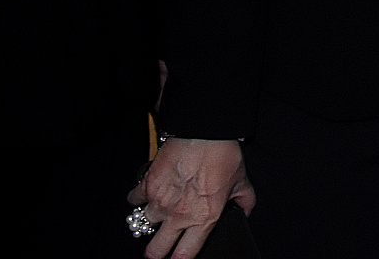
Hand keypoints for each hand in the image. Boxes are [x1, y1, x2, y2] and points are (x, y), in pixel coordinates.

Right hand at [127, 137, 254, 258]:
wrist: (203, 132)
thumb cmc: (223, 155)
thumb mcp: (242, 181)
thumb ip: (244, 201)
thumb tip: (244, 210)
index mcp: (203, 218)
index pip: (184, 255)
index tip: (176, 258)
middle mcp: (178, 215)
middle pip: (155, 250)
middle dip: (155, 253)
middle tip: (157, 249)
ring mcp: (160, 202)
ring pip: (143, 224)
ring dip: (149, 219)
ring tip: (157, 212)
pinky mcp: (147, 185)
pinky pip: (134, 199)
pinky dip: (138, 197)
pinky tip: (147, 193)